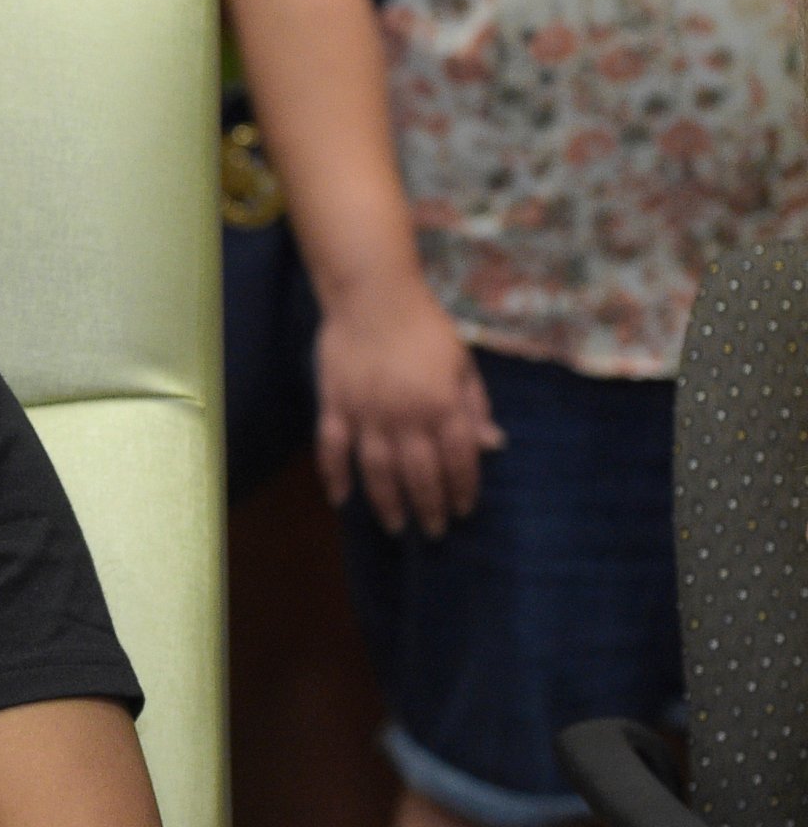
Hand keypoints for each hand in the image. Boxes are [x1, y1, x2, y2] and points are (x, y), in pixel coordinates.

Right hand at [314, 278, 503, 536]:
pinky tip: (341, 499)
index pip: (459, 458)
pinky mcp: (335, 406)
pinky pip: (332, 448)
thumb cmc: (424, 326)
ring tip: (396, 525)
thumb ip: (475, 405)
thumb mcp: (462, 363)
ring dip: (388, 502)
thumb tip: (494, 445)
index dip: (464, 487)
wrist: (373, 296)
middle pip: (420, 473)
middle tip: (435, 530)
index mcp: (443, 404)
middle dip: (430, 506)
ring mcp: (367, 413)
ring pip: (377, 470)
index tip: (465, 509)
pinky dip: (335, 475)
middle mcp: (406, 416)